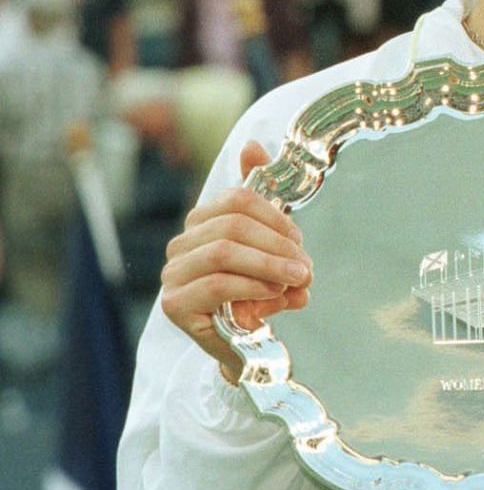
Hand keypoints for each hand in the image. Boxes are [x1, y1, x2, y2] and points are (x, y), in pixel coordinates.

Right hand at [159, 141, 310, 382]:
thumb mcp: (271, 245)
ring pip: (223, 253)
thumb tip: (252, 145)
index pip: (238, 199)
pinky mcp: (174, 305)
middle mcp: (181, 245)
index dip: (276, 217)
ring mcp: (172, 274)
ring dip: (270, 266)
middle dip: (277, 245)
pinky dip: (253, 286)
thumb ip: (264, 198)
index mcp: (202, 222)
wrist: (247, 344)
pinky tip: (274, 295)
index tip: (300, 242)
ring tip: (298, 280)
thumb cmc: (260, 288)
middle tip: (306, 267)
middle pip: (232, 225)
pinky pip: (216, 284)